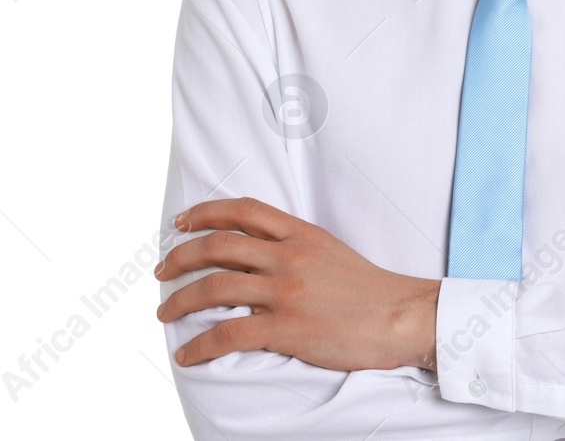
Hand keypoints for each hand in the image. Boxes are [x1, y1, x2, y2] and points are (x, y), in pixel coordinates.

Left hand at [155, 197, 440, 370]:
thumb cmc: (370, 290)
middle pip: (218, 245)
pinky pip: (228, 335)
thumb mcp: (331, 251)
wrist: (402, 317)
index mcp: (301, 234)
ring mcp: (286, 292)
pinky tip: (188, 355)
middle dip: (180, 257)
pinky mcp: (287, 328)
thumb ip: (295, 247)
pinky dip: (200, 345)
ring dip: (180, 300)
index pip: (243, 210)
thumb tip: (258, 254)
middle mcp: (288, 257)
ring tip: (165, 312)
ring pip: (214, 287)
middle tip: (161, 270)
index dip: (205, 212)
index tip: (181, 223)